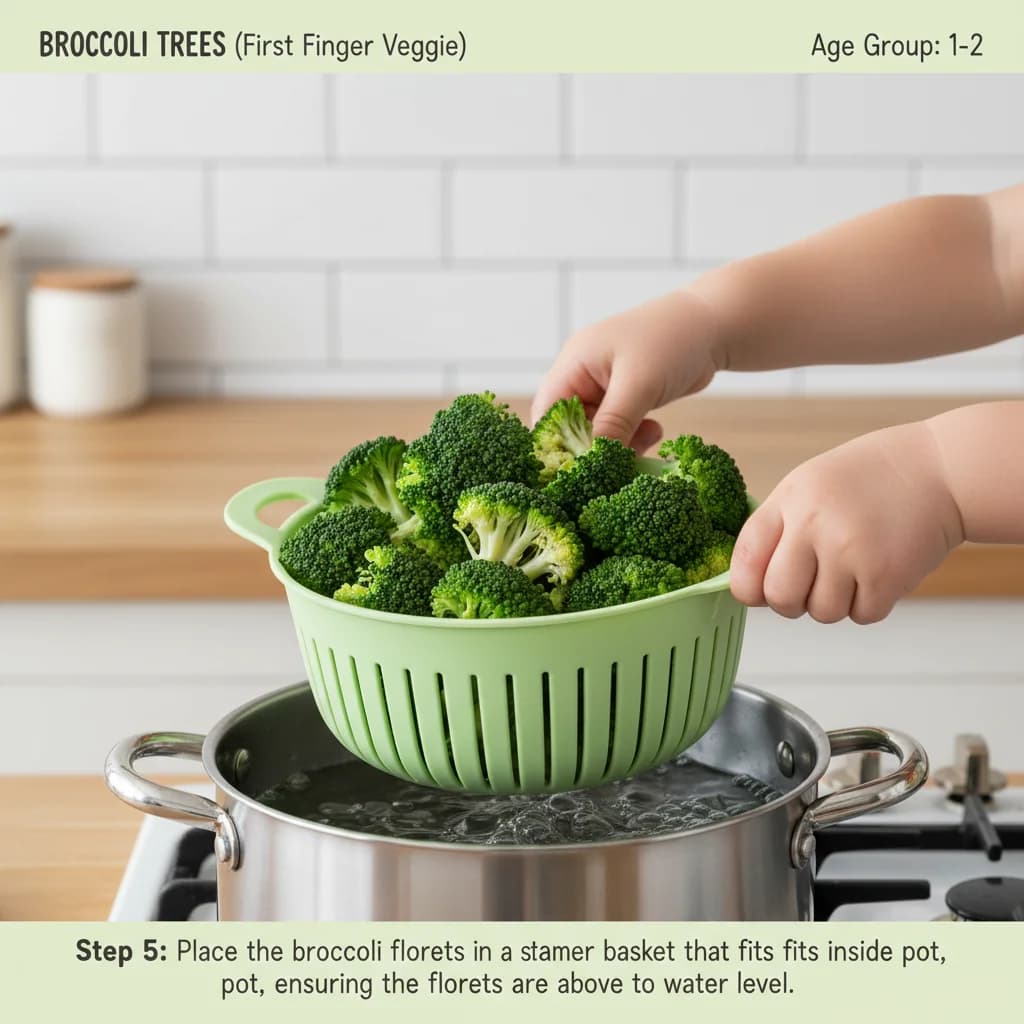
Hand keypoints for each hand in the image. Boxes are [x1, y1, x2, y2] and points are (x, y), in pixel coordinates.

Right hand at [531, 289, 722, 449]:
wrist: (714, 325)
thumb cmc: (672, 339)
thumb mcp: (639, 384)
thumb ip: (612, 423)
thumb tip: (591, 462)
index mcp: (574, 363)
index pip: (547, 413)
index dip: (556, 445)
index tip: (580, 470)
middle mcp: (583, 375)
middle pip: (570, 427)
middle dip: (593, 448)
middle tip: (618, 465)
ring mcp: (604, 387)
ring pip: (596, 432)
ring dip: (618, 445)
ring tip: (646, 440)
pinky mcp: (625, 397)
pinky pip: (618, 429)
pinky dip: (633, 437)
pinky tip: (655, 431)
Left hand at [730, 421, 963, 623]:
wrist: (941, 470)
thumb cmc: (870, 479)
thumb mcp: (808, 484)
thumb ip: (776, 529)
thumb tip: (749, 585)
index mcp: (789, 500)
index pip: (745, 560)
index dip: (746, 586)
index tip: (757, 589)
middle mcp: (814, 525)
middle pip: (779, 598)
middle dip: (790, 601)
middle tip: (810, 582)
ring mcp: (850, 552)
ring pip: (821, 613)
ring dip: (834, 601)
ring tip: (852, 567)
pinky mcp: (886, 576)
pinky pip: (861, 615)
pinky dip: (868, 603)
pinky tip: (877, 570)